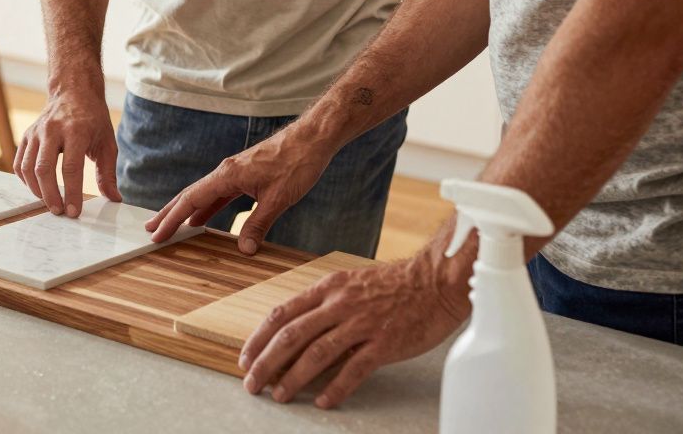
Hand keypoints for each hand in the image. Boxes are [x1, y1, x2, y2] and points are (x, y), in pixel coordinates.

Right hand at [15, 89, 120, 216]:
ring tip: (50, 203)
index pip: (70, 168)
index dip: (71, 193)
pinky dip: (26, 180)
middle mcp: (53, 130)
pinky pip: (20, 163)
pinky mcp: (27, 136)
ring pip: (28, 167)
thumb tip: (114, 199)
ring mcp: (36, 132)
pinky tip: (38, 188)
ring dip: (37, 190)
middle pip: (44, 169)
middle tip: (59, 212)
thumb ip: (108, 173)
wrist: (74, 91)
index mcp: (76, 131)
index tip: (74, 211)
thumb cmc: (93, 118)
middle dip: (50, 195)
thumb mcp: (107, 142)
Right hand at [145, 129, 333, 253]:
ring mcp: (234, 172)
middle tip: (151, 229)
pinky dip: (206, 207)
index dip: (173, 219)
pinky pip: (218, 193)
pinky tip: (203, 219)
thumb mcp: (278, 199)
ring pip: (202, 193)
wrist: (312, 138)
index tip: (158, 235)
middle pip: (189, 194)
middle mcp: (226, 171)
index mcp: (227, 175)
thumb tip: (244, 249)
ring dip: (186, 210)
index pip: (191, 200)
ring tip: (171, 225)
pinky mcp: (245, 174)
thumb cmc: (297, 162)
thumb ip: (258, 224)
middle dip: (169, 213)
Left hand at [239, 254, 468, 407]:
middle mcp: (340, 304)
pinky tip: (324, 400)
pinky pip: (354, 369)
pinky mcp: (384, 343)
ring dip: (293, 377)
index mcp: (328, 288)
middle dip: (266, 362)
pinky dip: (336, 387)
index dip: (259, 338)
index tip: (246, 357)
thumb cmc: (395, 285)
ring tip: (279, 396)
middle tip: (252, 383)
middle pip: (292, 336)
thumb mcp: (351, 284)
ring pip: (317, 353)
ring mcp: (362, 324)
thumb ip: (324, 305)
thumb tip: (297, 332)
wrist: (436, 281)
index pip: (282, 313)